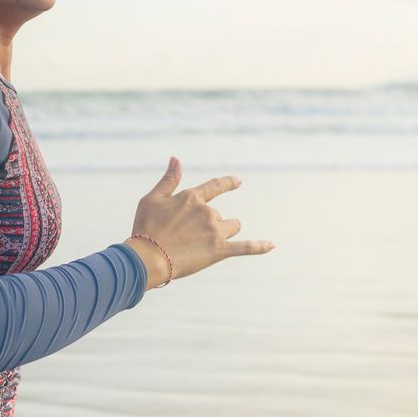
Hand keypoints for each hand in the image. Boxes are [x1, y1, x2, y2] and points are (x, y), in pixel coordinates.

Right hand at [123, 156, 274, 288]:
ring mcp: (215, 231)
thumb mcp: (152, 199)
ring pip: (231, 227)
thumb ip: (169, 179)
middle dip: (208, 224)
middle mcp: (207, 212)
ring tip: (202, 245)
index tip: (238, 181)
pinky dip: (260, 246)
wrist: (148, 258)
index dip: (228, 183)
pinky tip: (272, 245)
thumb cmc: (146, 228)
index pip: (216, 186)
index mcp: (192, 197)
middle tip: (185, 238)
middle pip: (219, 215)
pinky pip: (246, 247)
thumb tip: (175, 158)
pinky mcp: (219, 251)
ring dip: (223, 232)